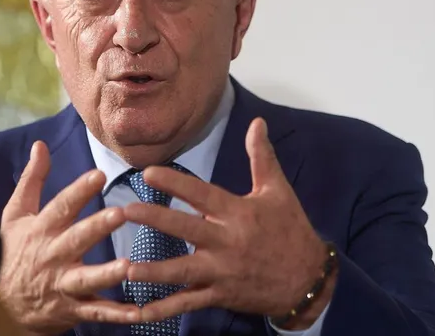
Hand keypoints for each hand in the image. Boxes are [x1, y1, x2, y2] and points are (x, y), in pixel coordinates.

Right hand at [0, 141, 139, 334]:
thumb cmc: (12, 251)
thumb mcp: (16, 214)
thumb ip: (32, 179)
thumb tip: (40, 144)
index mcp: (42, 229)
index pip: (61, 207)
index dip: (79, 191)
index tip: (99, 175)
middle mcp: (52, 256)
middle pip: (76, 239)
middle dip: (97, 227)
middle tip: (120, 214)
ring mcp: (62, 285)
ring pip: (86, 279)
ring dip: (108, 274)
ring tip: (129, 266)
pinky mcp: (71, 310)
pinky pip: (95, 313)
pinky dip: (116, 315)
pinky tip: (139, 312)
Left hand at [123, 118, 335, 329]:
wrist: (309, 280)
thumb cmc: (291, 230)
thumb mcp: (278, 191)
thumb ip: (261, 157)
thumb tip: (257, 122)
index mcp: (238, 213)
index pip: (202, 194)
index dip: (175, 183)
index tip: (148, 173)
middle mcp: (227, 242)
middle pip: (186, 229)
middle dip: (155, 220)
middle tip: (126, 211)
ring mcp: (222, 272)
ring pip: (183, 271)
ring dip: (154, 271)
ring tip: (125, 267)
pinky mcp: (220, 294)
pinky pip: (189, 303)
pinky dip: (165, 309)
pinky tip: (140, 312)